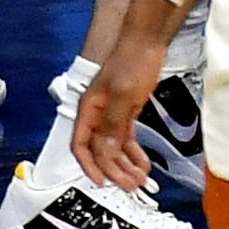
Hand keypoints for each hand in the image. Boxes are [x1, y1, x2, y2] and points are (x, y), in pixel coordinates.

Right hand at [73, 35, 168, 191]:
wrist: (147, 42)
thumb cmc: (131, 61)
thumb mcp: (122, 95)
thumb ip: (112, 125)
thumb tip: (104, 152)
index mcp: (89, 110)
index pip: (80, 145)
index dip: (88, 165)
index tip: (101, 181)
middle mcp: (97, 115)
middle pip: (99, 151)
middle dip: (113, 170)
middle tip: (129, 186)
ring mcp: (112, 114)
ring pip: (114, 147)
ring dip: (125, 165)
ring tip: (138, 179)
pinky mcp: (126, 111)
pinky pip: (126, 138)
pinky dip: (134, 152)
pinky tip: (143, 163)